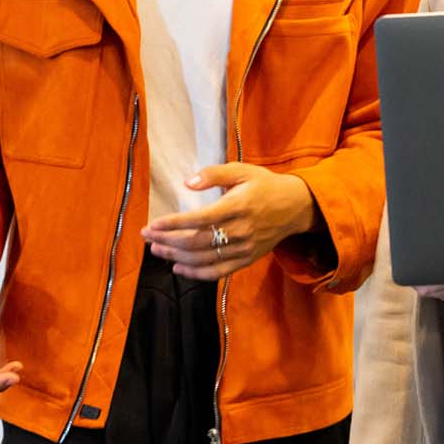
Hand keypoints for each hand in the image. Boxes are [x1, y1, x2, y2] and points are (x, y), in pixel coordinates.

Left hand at [141, 163, 317, 280]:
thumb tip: (188, 183)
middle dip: (169, 241)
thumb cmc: (265, 185)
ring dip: (177, 257)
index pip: (199, 219)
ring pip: (205, 259)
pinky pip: (218, 272)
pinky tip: (179, 269)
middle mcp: (240, 230)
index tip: (152, 224)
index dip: (173, 224)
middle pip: (198, 242)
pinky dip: (196, 273)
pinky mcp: (247, 260)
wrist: (296, 207)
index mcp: (238, 206)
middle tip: (148, 237)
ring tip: (158, 250)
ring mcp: (244, 248)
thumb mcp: (242, 170)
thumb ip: (214, 174)